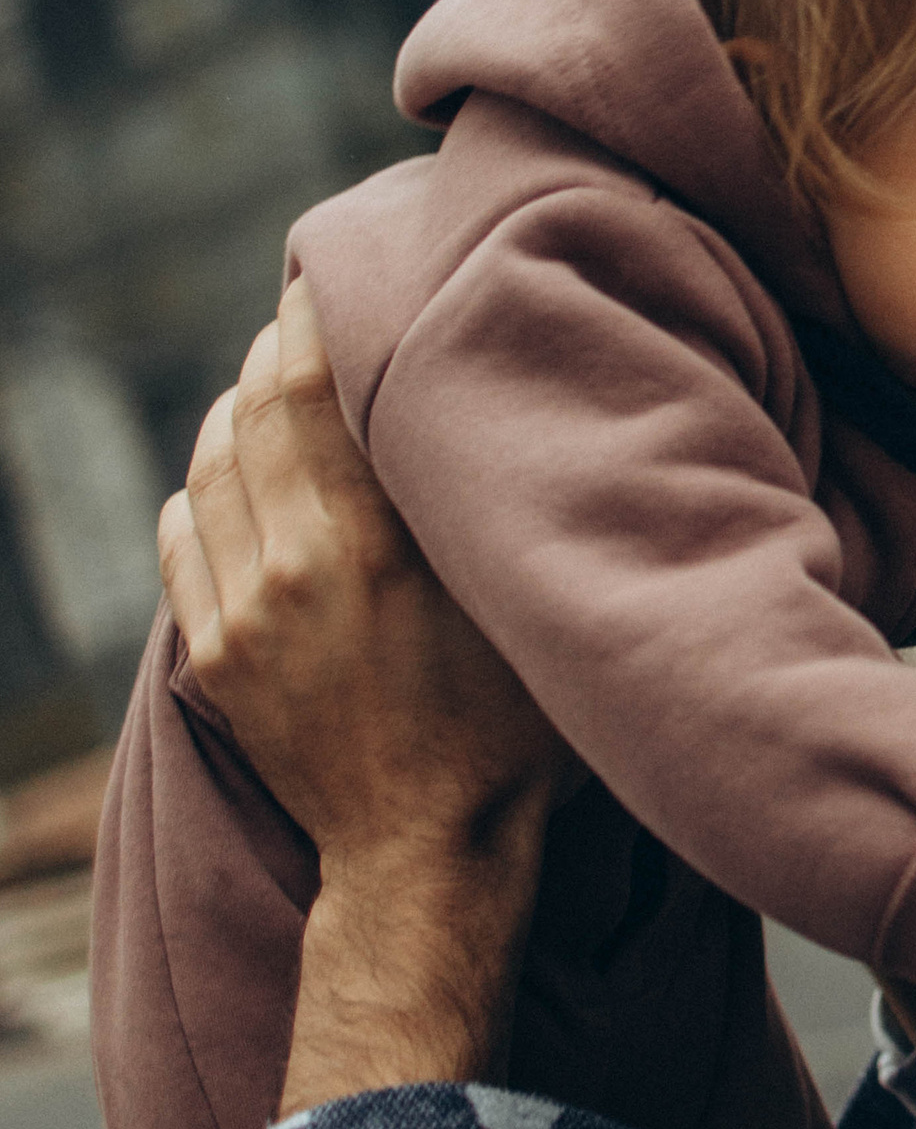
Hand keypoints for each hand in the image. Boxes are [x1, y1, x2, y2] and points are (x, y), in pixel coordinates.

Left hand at [158, 280, 566, 1111]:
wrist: (424, 853)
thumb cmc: (510, 729)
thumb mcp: (521, 604)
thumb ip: (483, 508)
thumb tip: (475, 407)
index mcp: (369, 544)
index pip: (316, 389)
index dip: (316, 318)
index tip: (333, 274)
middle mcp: (289, 566)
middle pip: (256, 410)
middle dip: (278, 348)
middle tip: (311, 309)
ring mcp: (239, 612)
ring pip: (211, 464)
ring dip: (239, 409)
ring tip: (279, 382)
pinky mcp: (212, 653)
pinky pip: (183, 530)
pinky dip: (205, 480)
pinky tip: (239, 467)